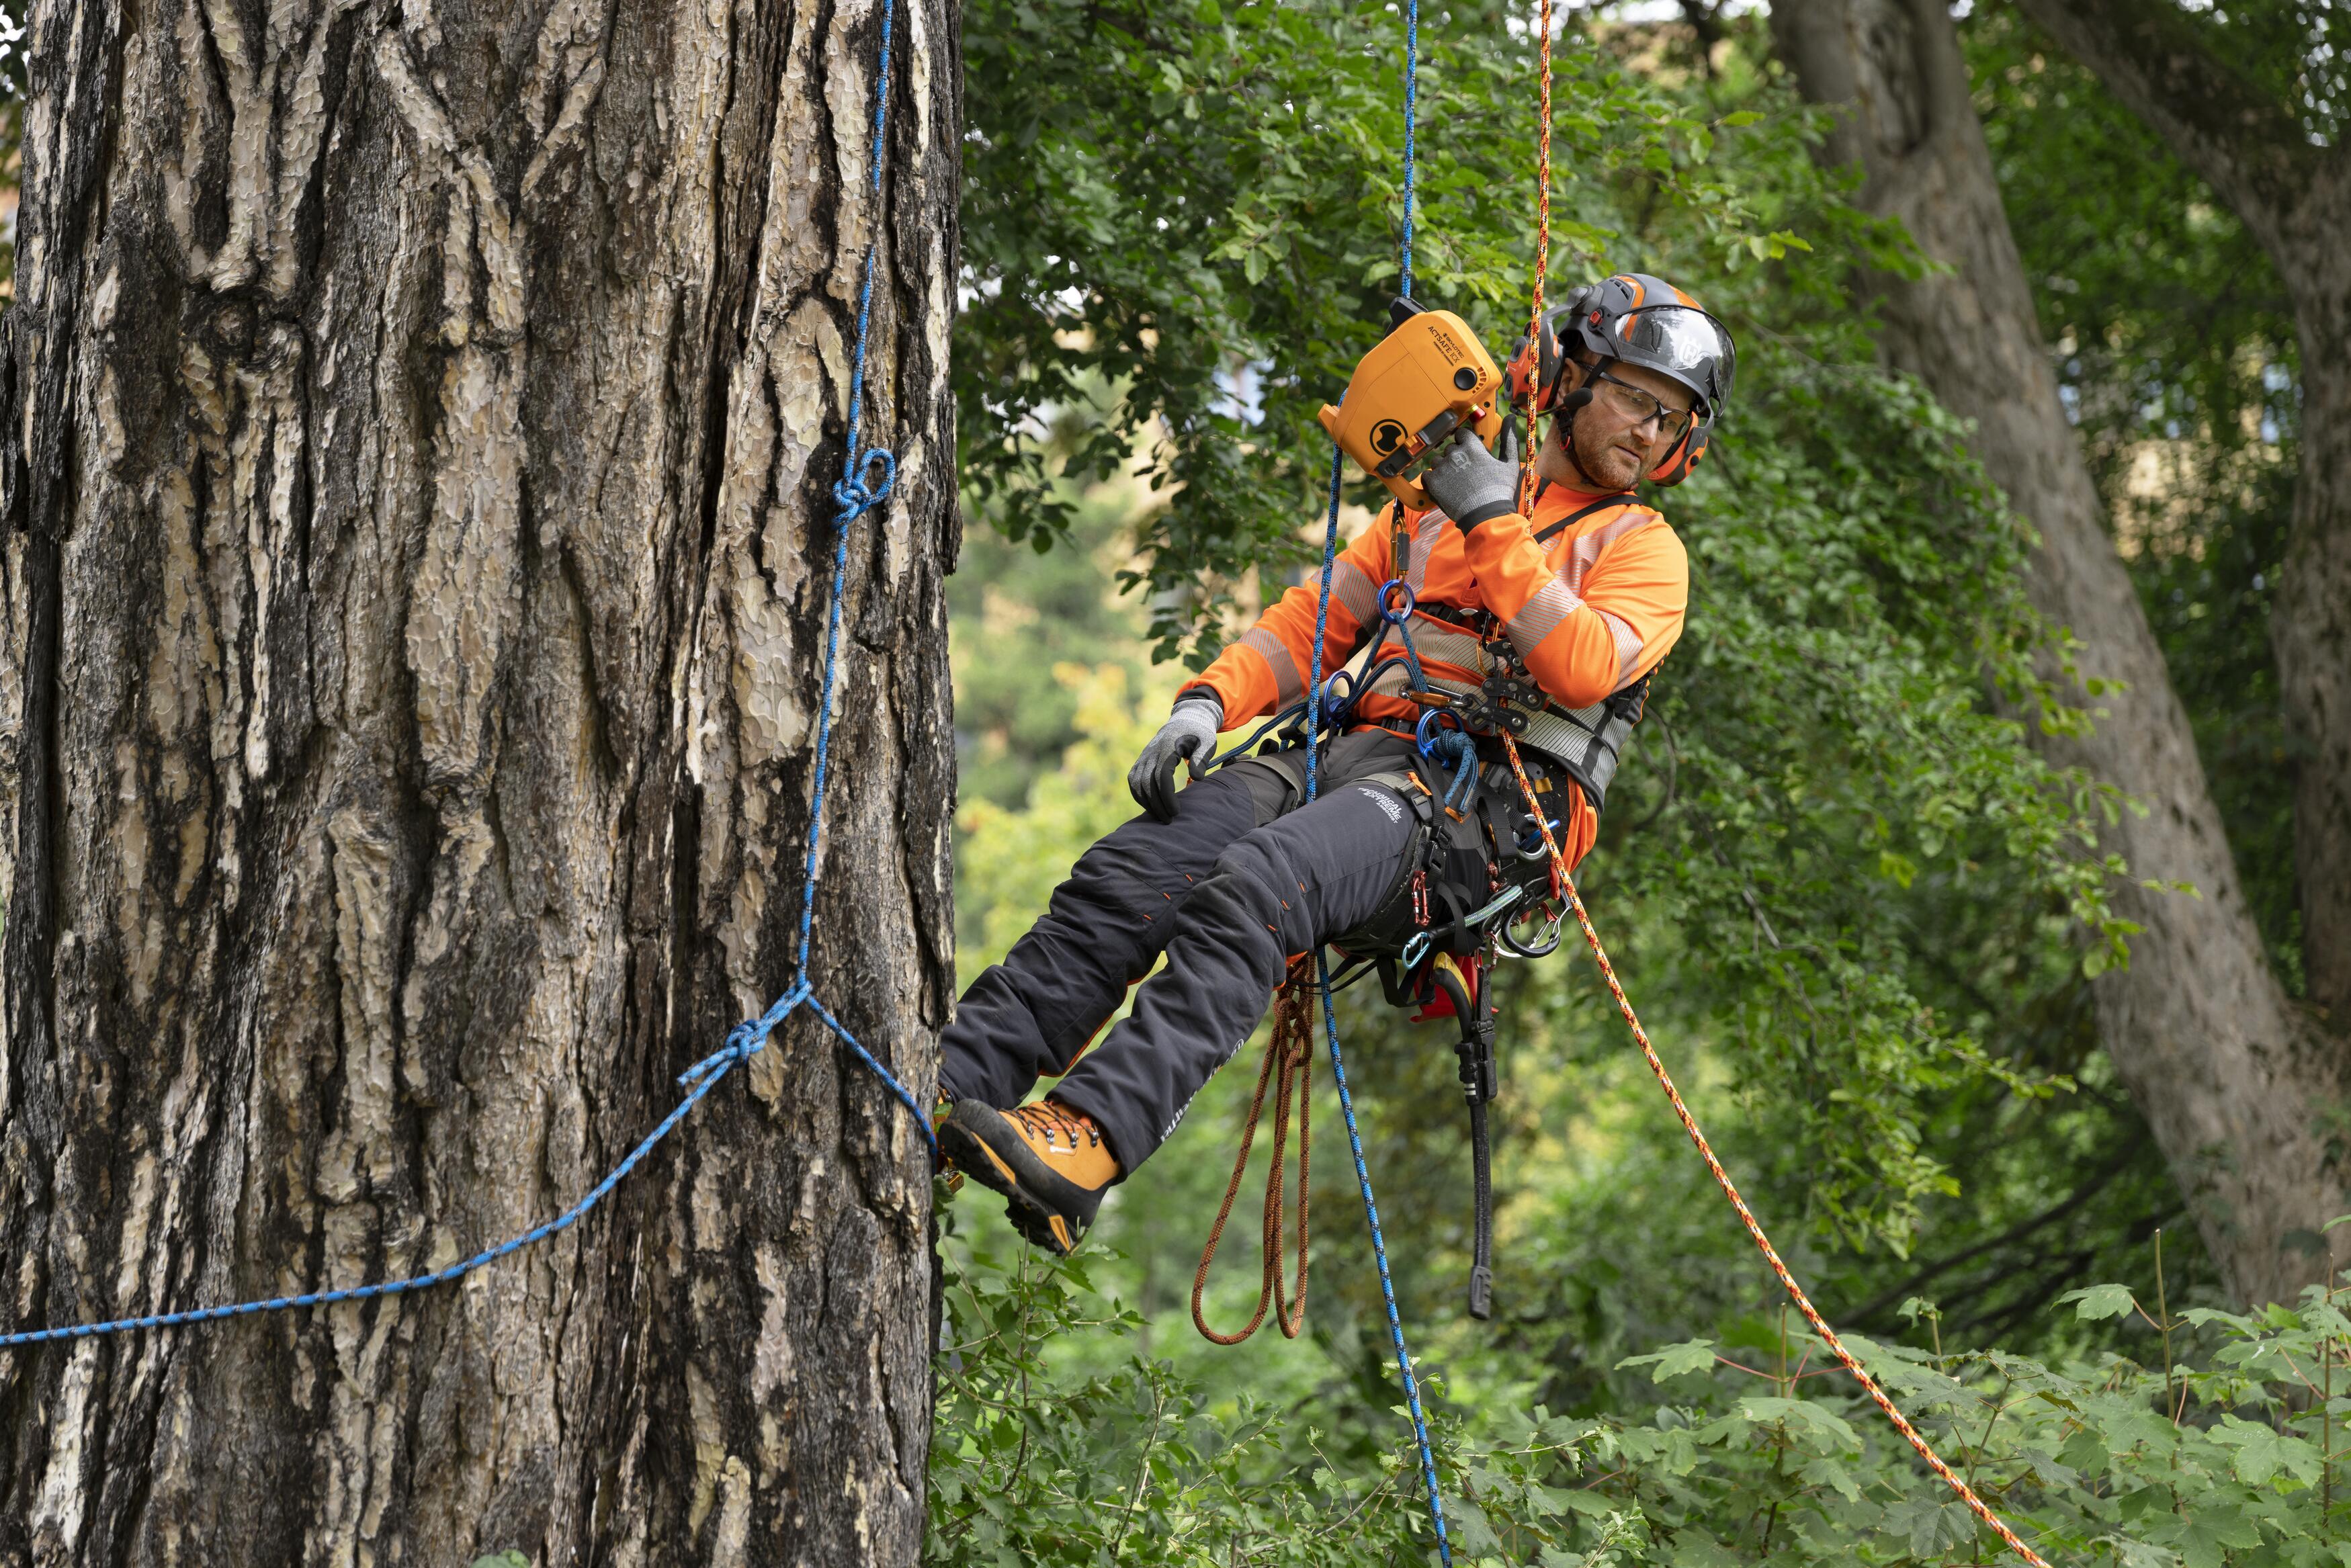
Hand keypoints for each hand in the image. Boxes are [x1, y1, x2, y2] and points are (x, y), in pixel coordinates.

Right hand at [1128, 693, 1222, 821]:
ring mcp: (1144, 756)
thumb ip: (1201, 758)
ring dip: (1146, 802)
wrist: (1185, 719)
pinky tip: (1150, 806)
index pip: (1161, 775)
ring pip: (1136, 783)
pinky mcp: (1141, 760)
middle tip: (1169, 820)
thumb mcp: (1207, 741)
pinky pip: (1133, 779)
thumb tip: (1197, 778)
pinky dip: (1139, 795)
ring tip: (1160, 816)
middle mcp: (1151, 752)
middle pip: (1147, 783)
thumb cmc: (1199, 732)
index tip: (1176, 811)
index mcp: (1167, 747)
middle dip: (1157, 804)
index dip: (1166, 796)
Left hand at [1422, 424, 1521, 532]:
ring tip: (1455, 482)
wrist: (1486, 515)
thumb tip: (1511, 417)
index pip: (1461, 433)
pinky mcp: (1433, 483)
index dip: (1465, 442)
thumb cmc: (1499, 491)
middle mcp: (1455, 454)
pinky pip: (1426, 475)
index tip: (1469, 452)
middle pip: (1449, 448)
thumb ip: (1509, 438)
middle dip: (1456, 457)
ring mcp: (1442, 468)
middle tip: (1465, 472)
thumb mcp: (1510, 463)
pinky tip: (1445, 488)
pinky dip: (1433, 480)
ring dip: (1444, 468)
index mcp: (1472, 447)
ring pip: (1437, 461)